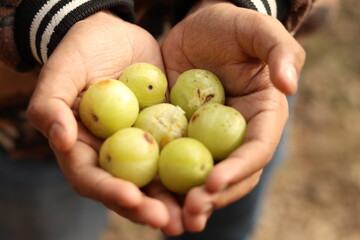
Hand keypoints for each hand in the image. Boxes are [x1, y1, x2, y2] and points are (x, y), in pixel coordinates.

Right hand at [26, 11, 179, 229]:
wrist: (116, 34)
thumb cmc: (83, 51)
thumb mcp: (63, 70)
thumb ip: (51, 103)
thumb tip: (60, 138)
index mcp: (83, 148)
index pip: (92, 179)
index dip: (110, 192)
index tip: (133, 198)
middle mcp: (114, 155)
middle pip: (129, 191)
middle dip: (149, 210)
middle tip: (172, 223)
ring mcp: (142, 147)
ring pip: (158, 182)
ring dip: (177, 202)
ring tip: (197, 216)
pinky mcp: (166, 134)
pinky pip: (180, 155)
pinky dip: (194, 171)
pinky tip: (213, 182)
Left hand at [161, 2, 304, 231]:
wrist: (197, 28)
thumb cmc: (231, 27)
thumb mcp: (257, 30)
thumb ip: (279, 52)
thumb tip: (290, 86)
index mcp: (260, 118)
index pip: (255, 151)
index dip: (238, 170)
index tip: (212, 182)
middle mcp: (234, 136)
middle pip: (229, 176)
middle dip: (211, 198)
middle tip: (189, 214)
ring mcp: (205, 140)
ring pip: (198, 177)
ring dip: (184, 202)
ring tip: (166, 221)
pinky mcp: (179, 135)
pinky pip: (169, 161)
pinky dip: (160, 182)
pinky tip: (143, 195)